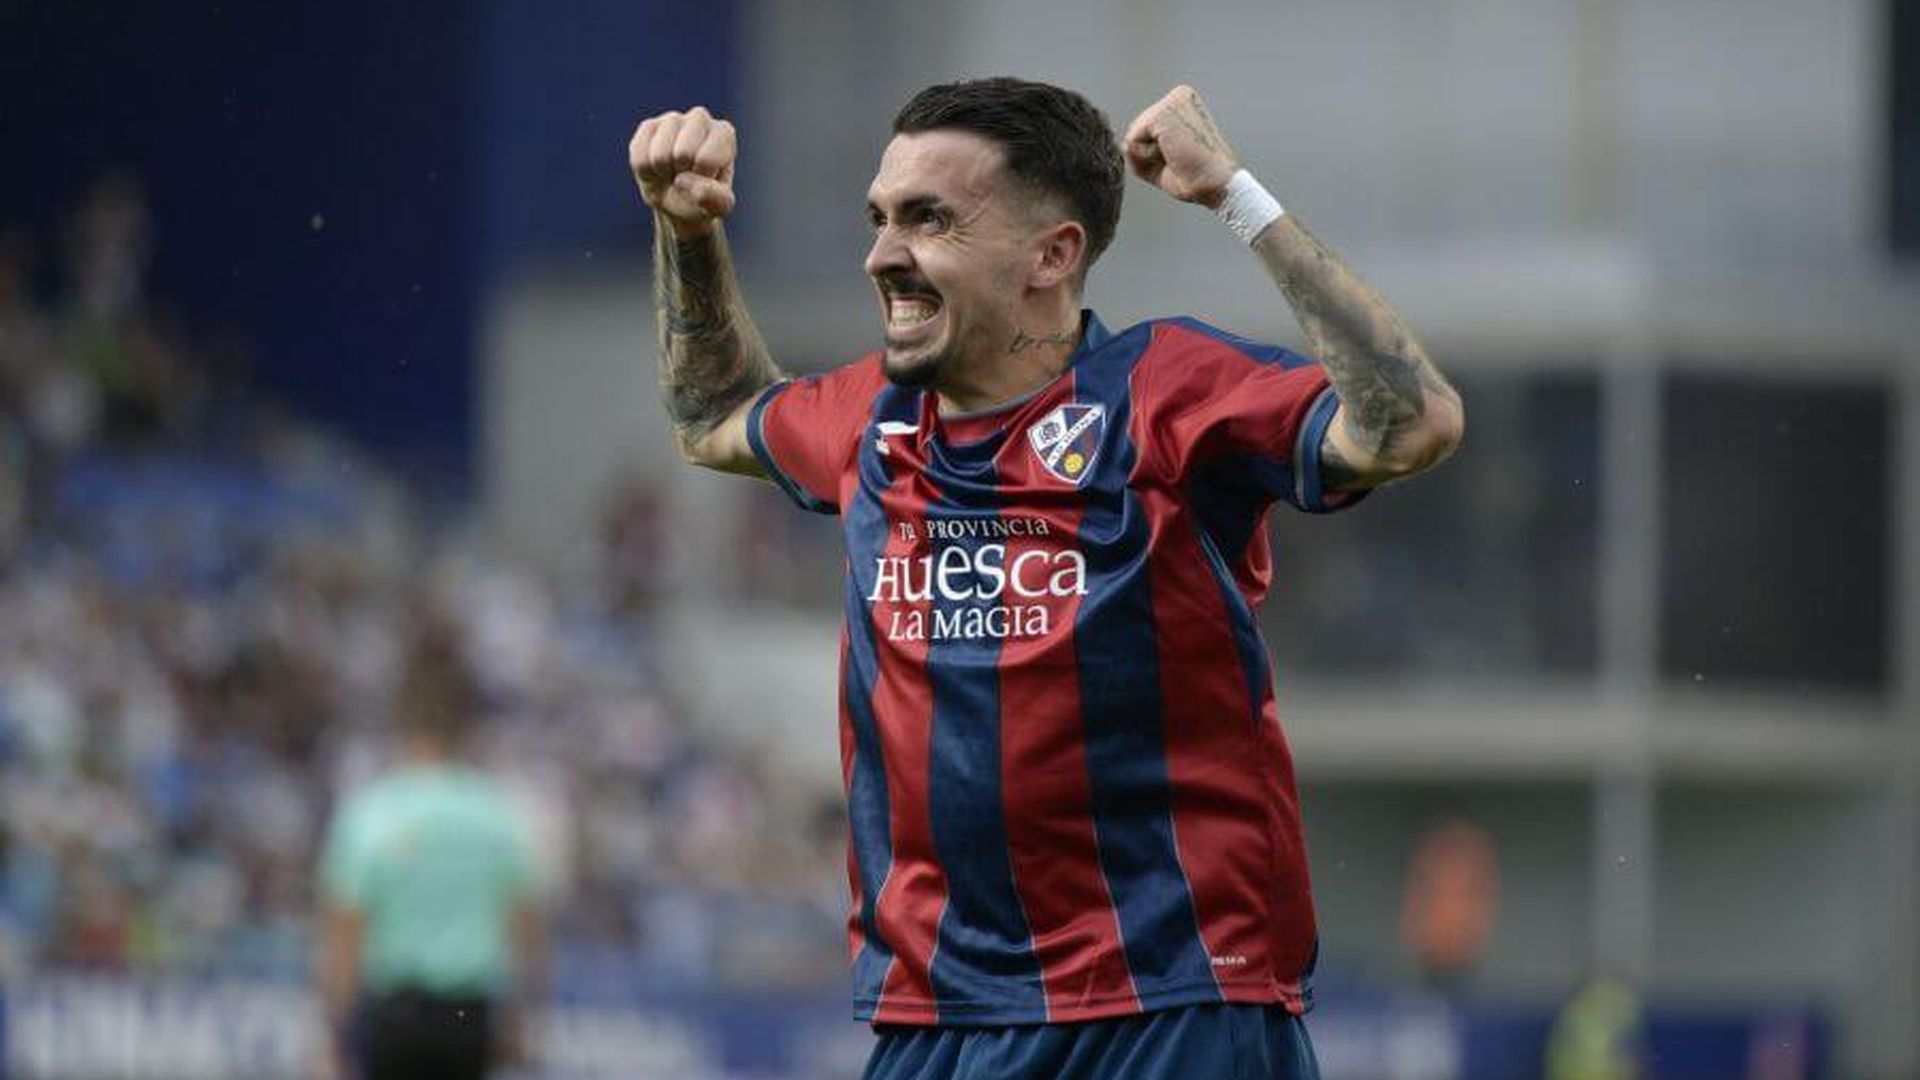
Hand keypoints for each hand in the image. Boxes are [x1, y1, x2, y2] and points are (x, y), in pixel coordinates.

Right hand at [629, 106, 737, 237]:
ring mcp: (672, 119)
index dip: (702, 179)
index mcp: (724, 133)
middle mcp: (700, 118)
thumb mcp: (720, 205)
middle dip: (682, 174)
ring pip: (659, 157)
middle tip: (687, 175)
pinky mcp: (648, 127)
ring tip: (673, 171)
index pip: (706, 160)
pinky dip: (647, 173)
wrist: (680, 199)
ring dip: (664, 174)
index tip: (706, 178)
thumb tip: (682, 181)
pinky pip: (640, 158)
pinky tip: (658, 168)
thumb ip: (715, 198)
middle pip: (682, 154)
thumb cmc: (704, 196)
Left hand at [1123, 86, 1240, 208]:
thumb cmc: (1194, 176)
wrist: (1215, 185)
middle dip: (1150, 153)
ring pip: (1133, 135)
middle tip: (1179, 160)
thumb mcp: (1160, 159)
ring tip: (1177, 157)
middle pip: (1137, 129)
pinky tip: (1172, 155)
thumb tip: (1124, 142)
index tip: (1182, 157)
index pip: (1145, 127)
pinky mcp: (1162, 114)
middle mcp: (1179, 95)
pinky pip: (1132, 141)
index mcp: (1182, 102)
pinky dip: (1147, 156)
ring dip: (1149, 156)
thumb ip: (1139, 148)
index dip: (1155, 151)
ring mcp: (1171, 102)